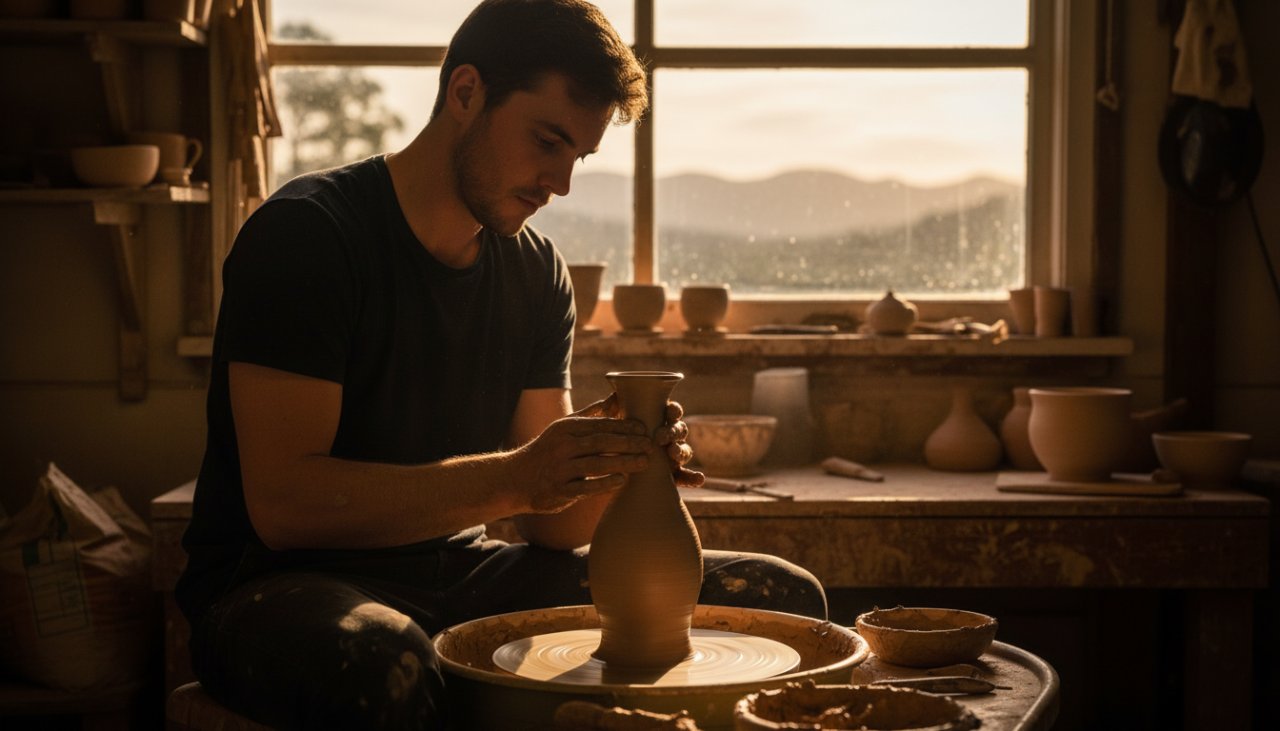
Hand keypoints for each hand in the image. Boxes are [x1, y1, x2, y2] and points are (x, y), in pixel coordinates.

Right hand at [512, 408, 654, 513]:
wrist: (517, 479)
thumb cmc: (549, 450)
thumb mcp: (565, 427)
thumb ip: (592, 414)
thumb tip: (618, 396)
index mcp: (566, 428)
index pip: (600, 424)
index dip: (624, 425)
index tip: (645, 428)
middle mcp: (562, 446)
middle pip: (601, 442)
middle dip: (629, 443)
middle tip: (650, 445)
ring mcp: (560, 469)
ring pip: (596, 463)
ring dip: (623, 462)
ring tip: (644, 463)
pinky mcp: (559, 490)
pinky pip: (586, 487)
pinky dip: (605, 483)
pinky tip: (622, 481)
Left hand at [579, 395, 704, 488]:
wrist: (604, 476)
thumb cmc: (608, 445)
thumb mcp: (605, 429)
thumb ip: (609, 411)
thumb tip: (614, 396)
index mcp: (656, 421)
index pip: (670, 412)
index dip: (674, 410)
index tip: (669, 410)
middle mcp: (667, 438)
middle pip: (679, 430)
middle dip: (673, 431)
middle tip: (661, 437)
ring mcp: (670, 457)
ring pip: (684, 451)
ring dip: (681, 451)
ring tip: (673, 453)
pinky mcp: (670, 477)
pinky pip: (686, 477)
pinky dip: (694, 477)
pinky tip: (698, 479)